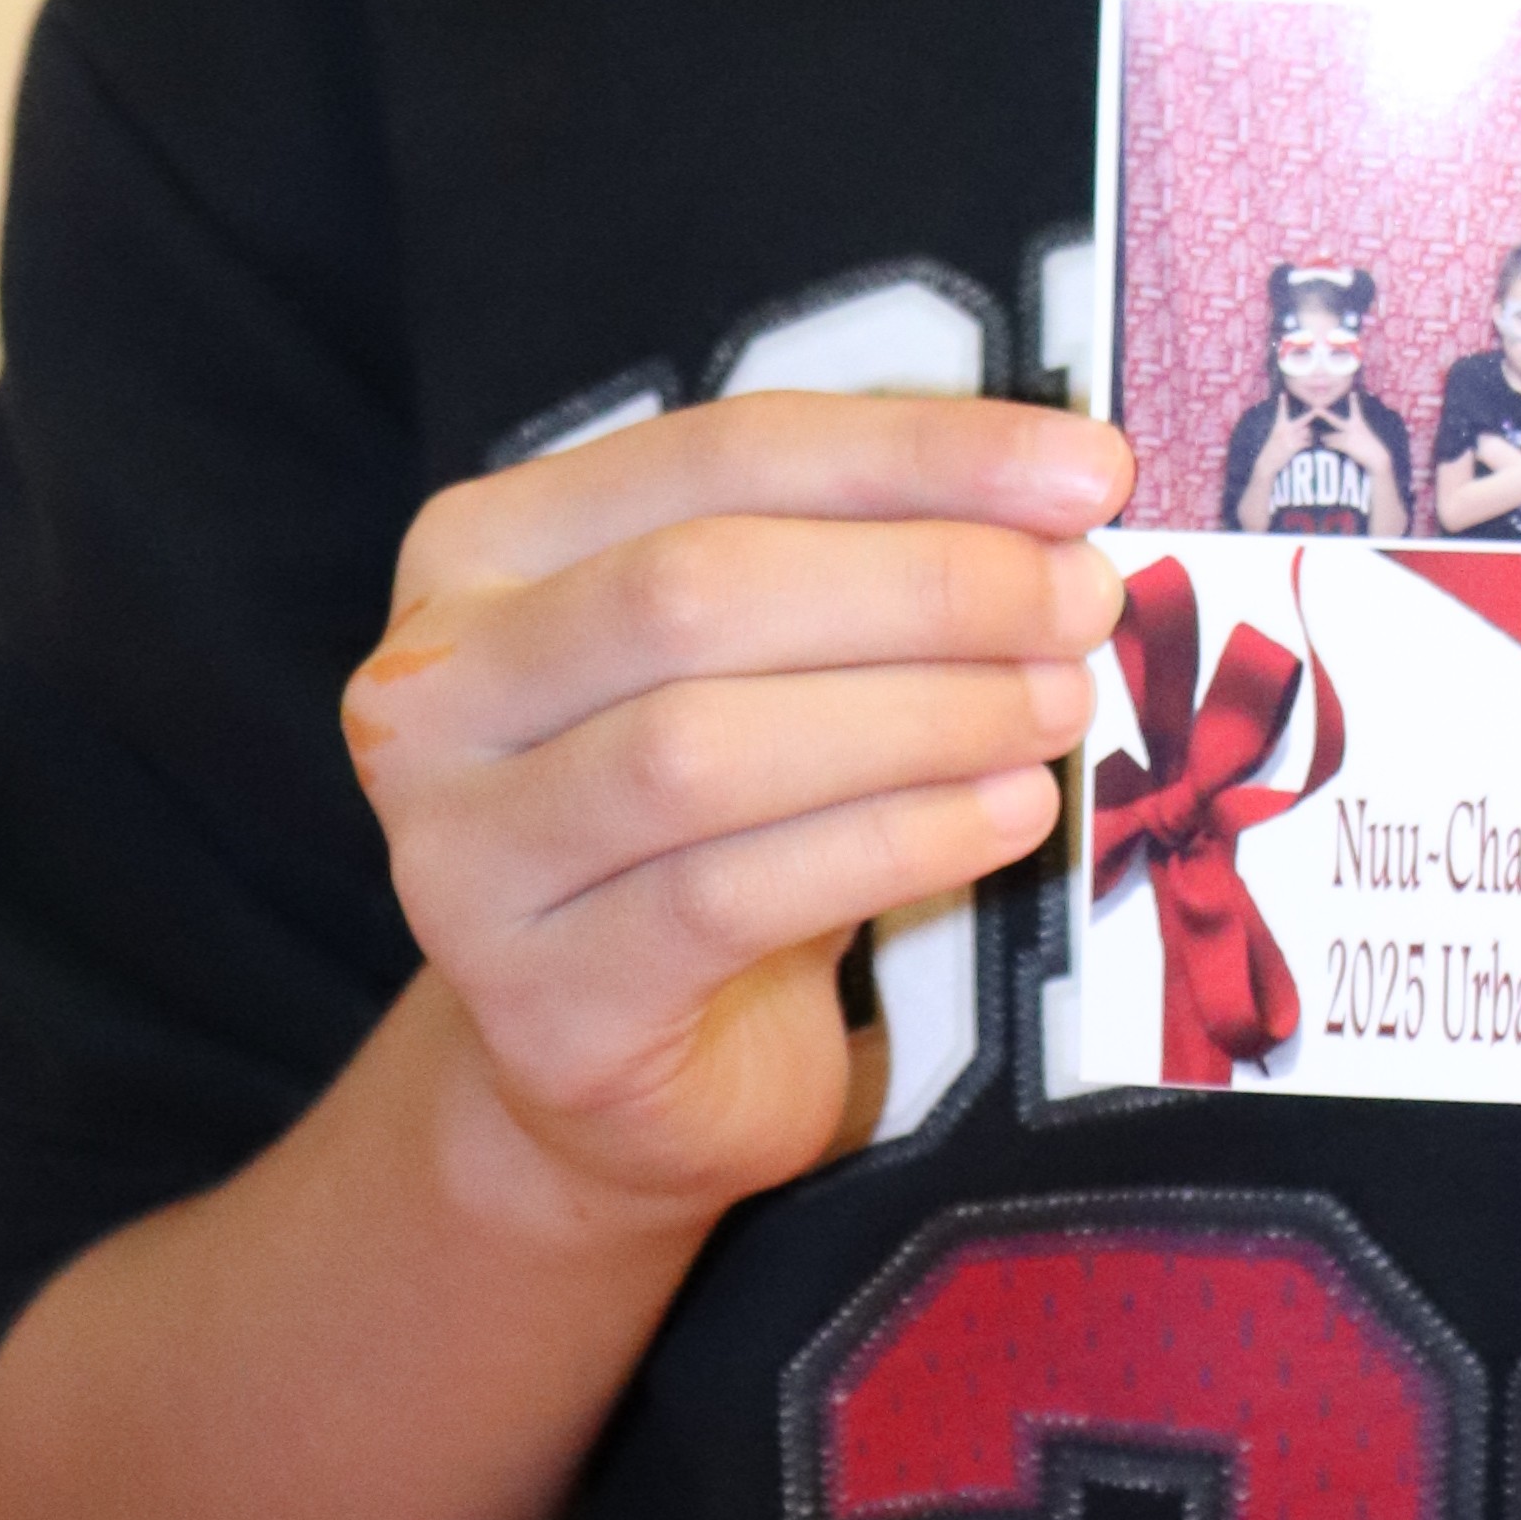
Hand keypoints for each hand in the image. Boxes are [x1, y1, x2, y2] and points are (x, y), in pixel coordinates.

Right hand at [340, 392, 1125, 1242]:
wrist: (617, 1069)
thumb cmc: (716, 818)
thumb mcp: (769, 653)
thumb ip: (867, 549)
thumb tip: (1063, 480)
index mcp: (486, 550)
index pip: (720, 451)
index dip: (915, 450)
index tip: (1087, 468)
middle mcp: (434, 691)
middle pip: (699, 588)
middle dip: (925, 583)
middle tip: (1083, 602)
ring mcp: (460, 856)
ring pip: (704, 747)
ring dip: (920, 712)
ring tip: (1056, 706)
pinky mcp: (539, 1003)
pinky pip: (729, 897)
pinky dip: (895, 841)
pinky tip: (1008, 814)